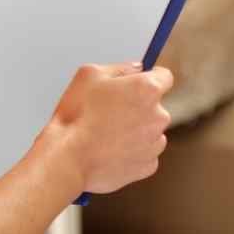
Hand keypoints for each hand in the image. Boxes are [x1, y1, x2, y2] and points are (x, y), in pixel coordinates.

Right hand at [45, 62, 172, 194]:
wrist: (68, 158)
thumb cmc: (77, 117)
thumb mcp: (89, 75)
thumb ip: (119, 68)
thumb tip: (134, 69)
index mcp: (147, 89)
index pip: (164, 76)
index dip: (150, 77)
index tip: (141, 82)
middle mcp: (158, 116)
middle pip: (155, 106)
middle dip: (138, 106)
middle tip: (111, 110)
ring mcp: (155, 143)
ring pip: (150, 131)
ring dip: (136, 130)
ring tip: (107, 132)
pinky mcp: (148, 166)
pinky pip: (144, 153)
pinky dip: (131, 151)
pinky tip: (110, 149)